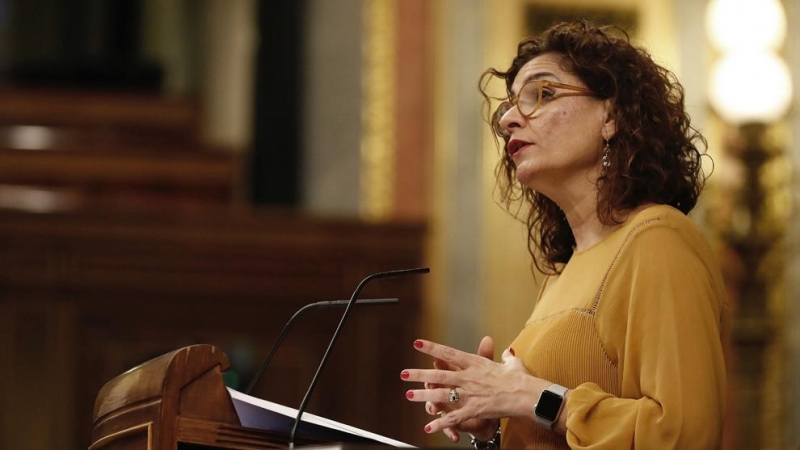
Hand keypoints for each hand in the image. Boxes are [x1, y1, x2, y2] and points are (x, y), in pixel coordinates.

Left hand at [401, 338, 542, 437]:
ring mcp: (470, 394)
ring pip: (441, 395)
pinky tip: (428, 427)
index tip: (417, 344)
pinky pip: (453, 418)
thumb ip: (504, 357)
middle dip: (419, 375)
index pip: (449, 354)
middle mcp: (469, 377)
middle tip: (403, 374)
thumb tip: (507, 351)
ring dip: (423, 396)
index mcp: (475, 363)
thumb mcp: (511, 363)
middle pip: (439, 375)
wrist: (527, 395)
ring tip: (409, 395)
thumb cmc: (520, 379)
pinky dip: (440, 423)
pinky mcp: (474, 410)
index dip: (432, 349)